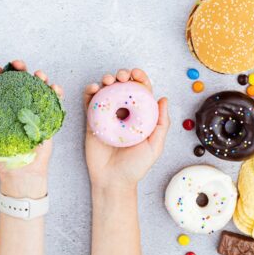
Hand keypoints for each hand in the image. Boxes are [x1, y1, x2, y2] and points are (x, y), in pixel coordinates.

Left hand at [0, 60, 63, 198]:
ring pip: (38, 87)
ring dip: (40, 77)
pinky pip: (54, 101)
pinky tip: (55, 88)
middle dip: (20, 68)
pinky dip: (56, 91)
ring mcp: (33, 109)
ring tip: (40, 75)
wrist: (20, 174)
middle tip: (19, 65)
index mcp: (1, 107)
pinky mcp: (47, 117)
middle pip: (19, 80)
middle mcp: (17, 105)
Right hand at [84, 69, 169, 191]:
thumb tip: (164, 98)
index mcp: (140, 115)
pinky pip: (89, 102)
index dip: (139, 78)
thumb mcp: (155, 146)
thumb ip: (162, 124)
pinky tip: (92, 88)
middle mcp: (123, 112)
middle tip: (121, 77)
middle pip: (122, 87)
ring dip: (105, 80)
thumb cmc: (136, 166)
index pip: (140, 91)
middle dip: (122, 75)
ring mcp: (107, 115)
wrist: (113, 181)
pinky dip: (89, 92)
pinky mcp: (92, 120)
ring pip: (106, 91)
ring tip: (107, 80)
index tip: (136, 74)